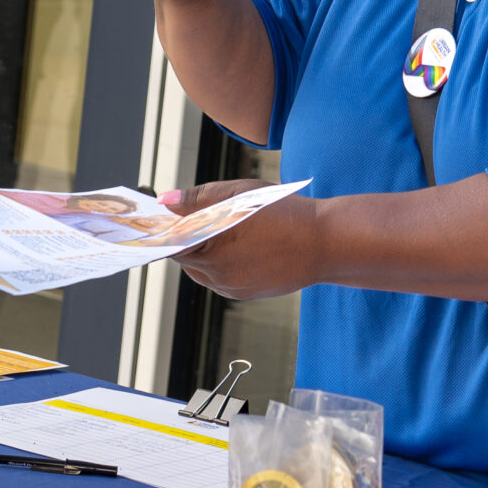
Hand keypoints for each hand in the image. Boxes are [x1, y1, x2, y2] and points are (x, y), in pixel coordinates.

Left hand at [162, 179, 323, 299]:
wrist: (327, 244)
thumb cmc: (284, 213)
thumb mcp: (238, 194)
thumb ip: (199, 198)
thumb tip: (166, 201)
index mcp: (212, 252)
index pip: (172, 244)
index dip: (164, 229)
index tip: (159, 217)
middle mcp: (219, 277)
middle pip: (186, 258)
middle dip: (186, 238)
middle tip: (187, 217)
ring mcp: (234, 289)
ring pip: (204, 270)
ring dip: (203, 251)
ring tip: (216, 228)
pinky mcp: (248, 294)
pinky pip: (223, 278)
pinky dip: (222, 262)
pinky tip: (236, 243)